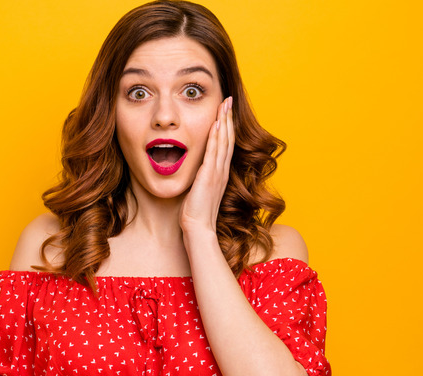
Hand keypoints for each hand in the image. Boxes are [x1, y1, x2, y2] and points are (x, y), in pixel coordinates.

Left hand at [180, 96, 233, 233]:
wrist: (197, 228)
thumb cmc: (196, 213)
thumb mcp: (198, 190)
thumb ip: (199, 178)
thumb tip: (194, 170)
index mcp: (219, 173)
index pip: (225, 145)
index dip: (226, 127)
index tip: (225, 112)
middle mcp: (221, 171)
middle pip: (228, 139)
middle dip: (228, 118)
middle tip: (228, 100)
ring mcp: (217, 173)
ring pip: (223, 142)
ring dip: (224, 122)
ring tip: (225, 105)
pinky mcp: (210, 176)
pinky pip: (214, 153)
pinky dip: (216, 137)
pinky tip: (216, 124)